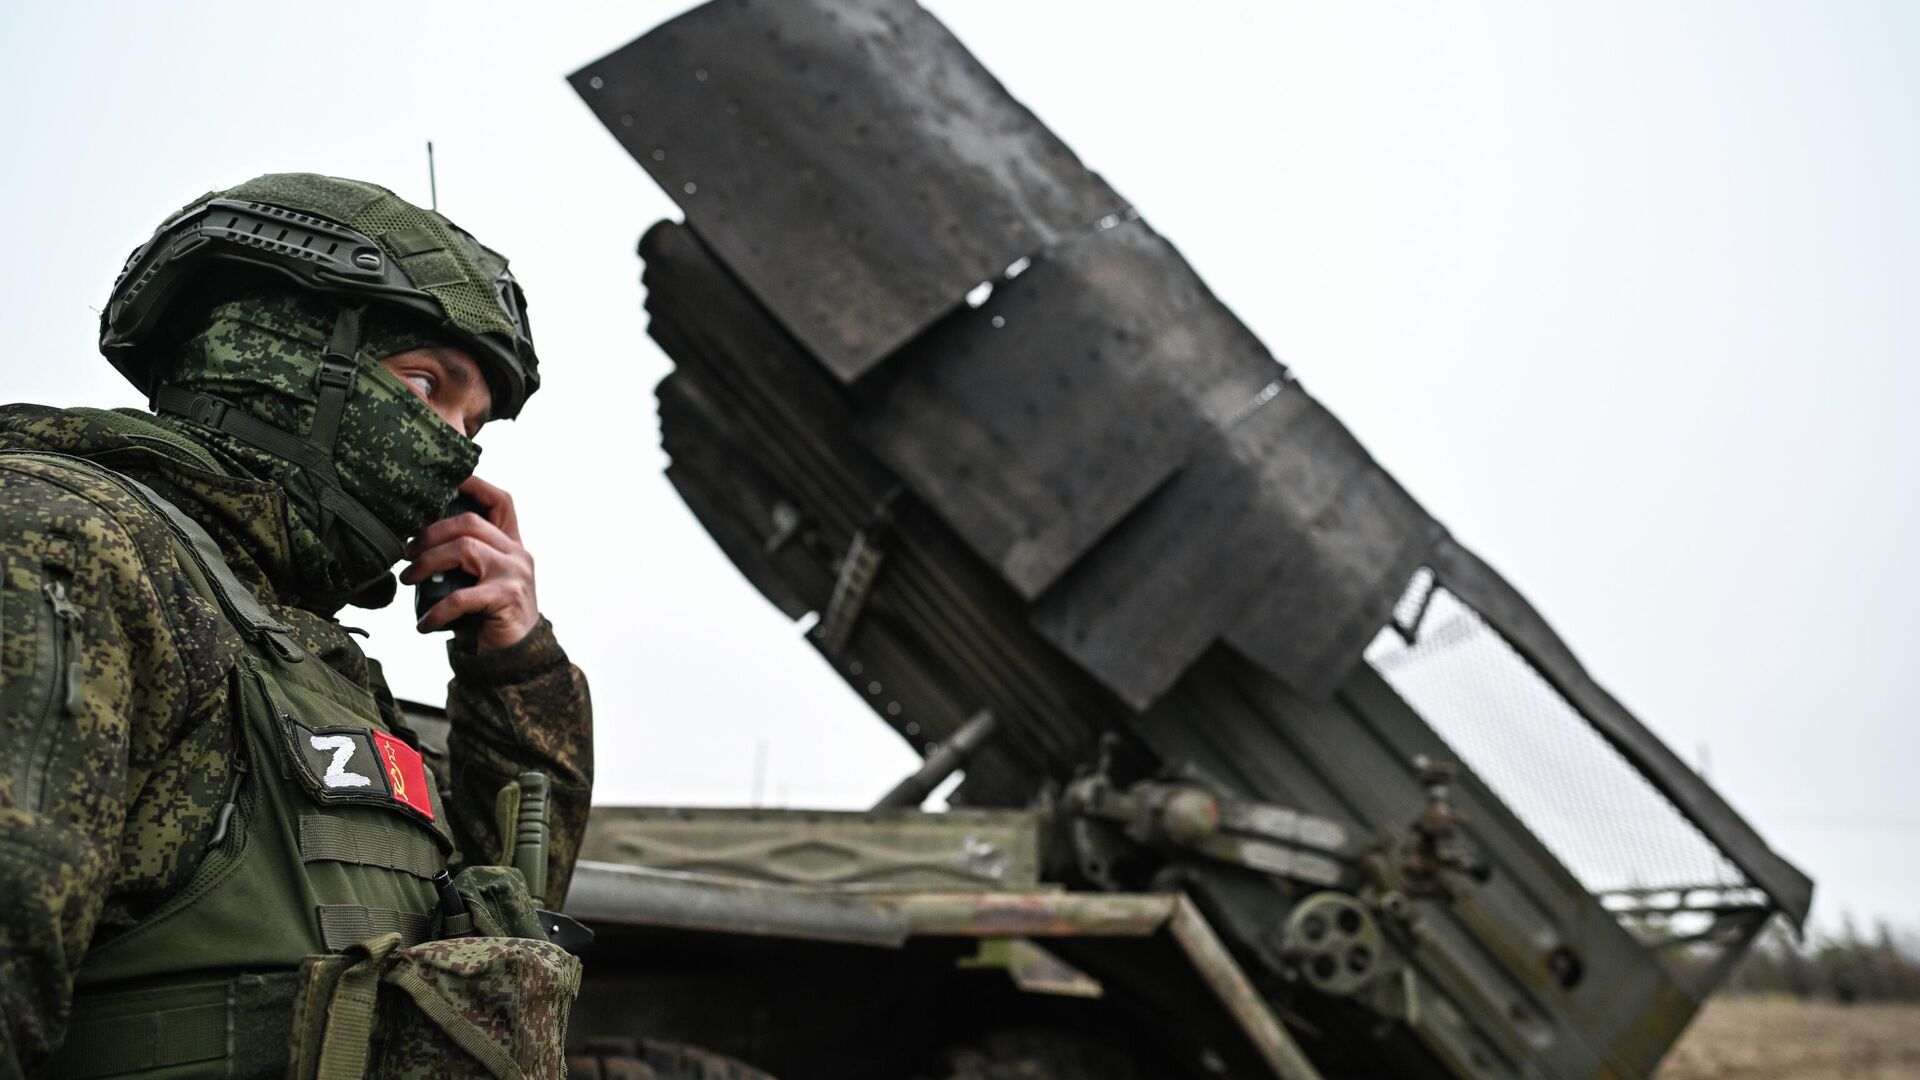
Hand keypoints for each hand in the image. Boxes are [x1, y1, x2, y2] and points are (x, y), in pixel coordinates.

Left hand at [400, 475, 539, 651]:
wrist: (516, 658)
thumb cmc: (489, 617)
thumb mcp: (481, 581)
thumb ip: (464, 559)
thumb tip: (413, 544)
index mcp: (511, 545)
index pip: (500, 502)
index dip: (474, 485)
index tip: (443, 483)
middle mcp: (517, 554)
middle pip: (471, 522)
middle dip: (430, 533)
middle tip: (407, 552)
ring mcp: (515, 574)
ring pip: (465, 548)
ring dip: (428, 562)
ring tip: (409, 579)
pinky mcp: (507, 598)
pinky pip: (461, 597)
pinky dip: (436, 611)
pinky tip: (424, 624)